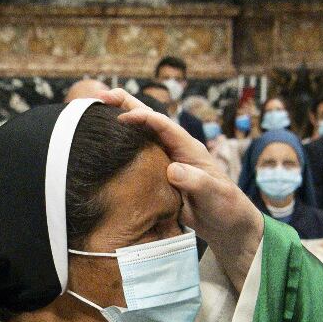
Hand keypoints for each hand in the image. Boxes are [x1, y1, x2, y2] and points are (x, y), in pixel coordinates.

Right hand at [102, 89, 261, 291]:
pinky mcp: (160, 175)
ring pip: (141, 136)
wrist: (228, 224)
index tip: (121, 118)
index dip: (143, 117)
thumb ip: (196, 182)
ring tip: (94, 113)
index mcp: (189, 148)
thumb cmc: (226, 206)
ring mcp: (167, 161)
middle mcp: (176, 149)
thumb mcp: (215, 194)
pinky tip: (104, 145)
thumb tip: (173, 169)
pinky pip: (138, 156)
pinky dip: (122, 146)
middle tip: (100, 96)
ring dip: (120, 122)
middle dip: (126, 105)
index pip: (163, 125)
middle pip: (149, 121)